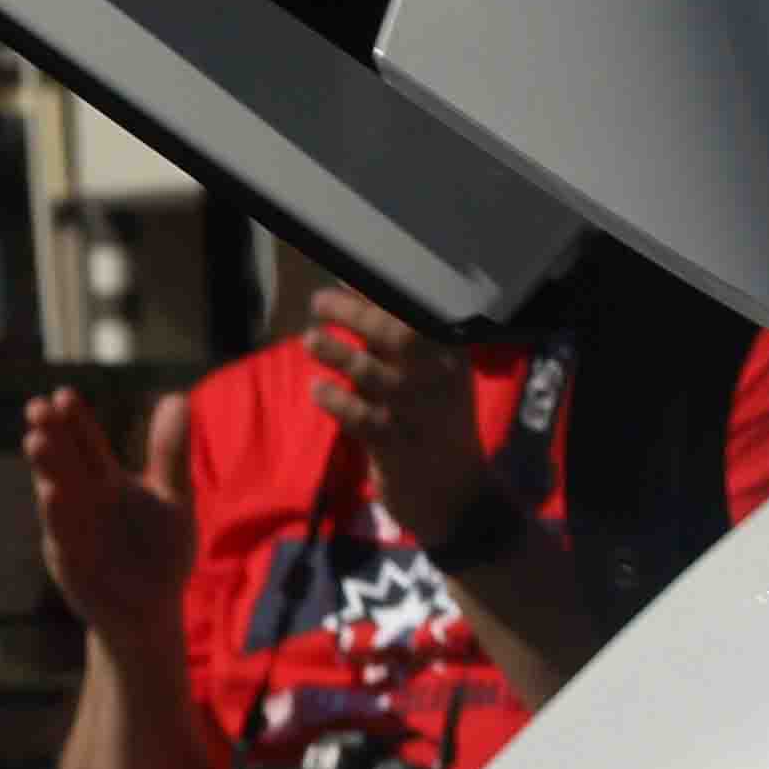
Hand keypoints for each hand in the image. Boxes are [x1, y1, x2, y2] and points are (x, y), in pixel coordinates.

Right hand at [21, 385, 195, 633]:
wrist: (150, 610)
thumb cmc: (159, 552)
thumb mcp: (174, 498)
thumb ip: (170, 452)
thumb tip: (178, 397)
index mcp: (104, 481)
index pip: (84, 443)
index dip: (74, 420)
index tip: (63, 395)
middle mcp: (81, 501)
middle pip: (63, 461)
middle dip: (49, 435)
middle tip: (36, 408)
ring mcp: (72, 531)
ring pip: (55, 494)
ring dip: (45, 469)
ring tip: (36, 441)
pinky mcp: (71, 563)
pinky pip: (62, 536)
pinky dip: (56, 516)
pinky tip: (52, 493)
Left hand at [299, 284, 490, 549]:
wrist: (457, 494)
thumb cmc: (432, 425)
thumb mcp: (431, 379)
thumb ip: (397, 341)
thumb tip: (353, 288)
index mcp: (451, 359)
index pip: (418, 314)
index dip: (381, 292)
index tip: (346, 273)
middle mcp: (439, 382)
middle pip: (399, 336)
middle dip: (355, 314)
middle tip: (319, 302)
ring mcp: (419, 416)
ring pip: (376, 374)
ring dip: (338, 352)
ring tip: (311, 339)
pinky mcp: (397, 448)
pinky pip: (361, 418)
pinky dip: (335, 400)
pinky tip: (317, 389)